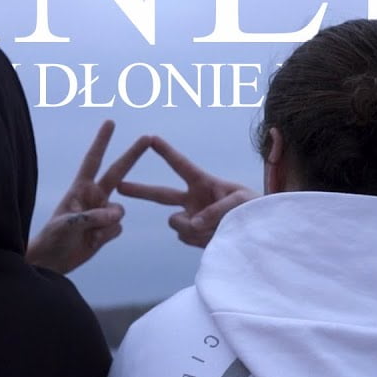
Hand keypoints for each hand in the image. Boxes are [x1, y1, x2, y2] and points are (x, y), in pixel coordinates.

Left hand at [27, 120, 150, 273]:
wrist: (52, 261)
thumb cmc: (52, 238)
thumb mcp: (67, 225)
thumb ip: (91, 217)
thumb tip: (116, 215)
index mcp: (80, 188)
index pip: (93, 160)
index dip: (102, 142)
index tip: (110, 122)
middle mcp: (94, 196)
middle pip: (118, 172)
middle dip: (132, 155)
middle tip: (147, 137)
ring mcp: (102, 212)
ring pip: (120, 211)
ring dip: (107, 223)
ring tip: (88, 234)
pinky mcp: (107, 229)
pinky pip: (118, 228)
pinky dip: (107, 236)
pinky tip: (92, 241)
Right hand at [118, 136, 256, 247]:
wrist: (259, 232)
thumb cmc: (254, 207)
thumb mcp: (240, 201)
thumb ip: (215, 210)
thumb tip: (192, 225)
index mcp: (202, 182)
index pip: (180, 165)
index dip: (166, 151)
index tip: (150, 138)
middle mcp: (192, 199)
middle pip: (159, 194)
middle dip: (139, 189)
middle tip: (118, 185)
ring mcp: (190, 218)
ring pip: (176, 223)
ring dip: (193, 228)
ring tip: (217, 228)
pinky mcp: (192, 237)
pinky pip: (185, 238)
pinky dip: (199, 239)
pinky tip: (214, 237)